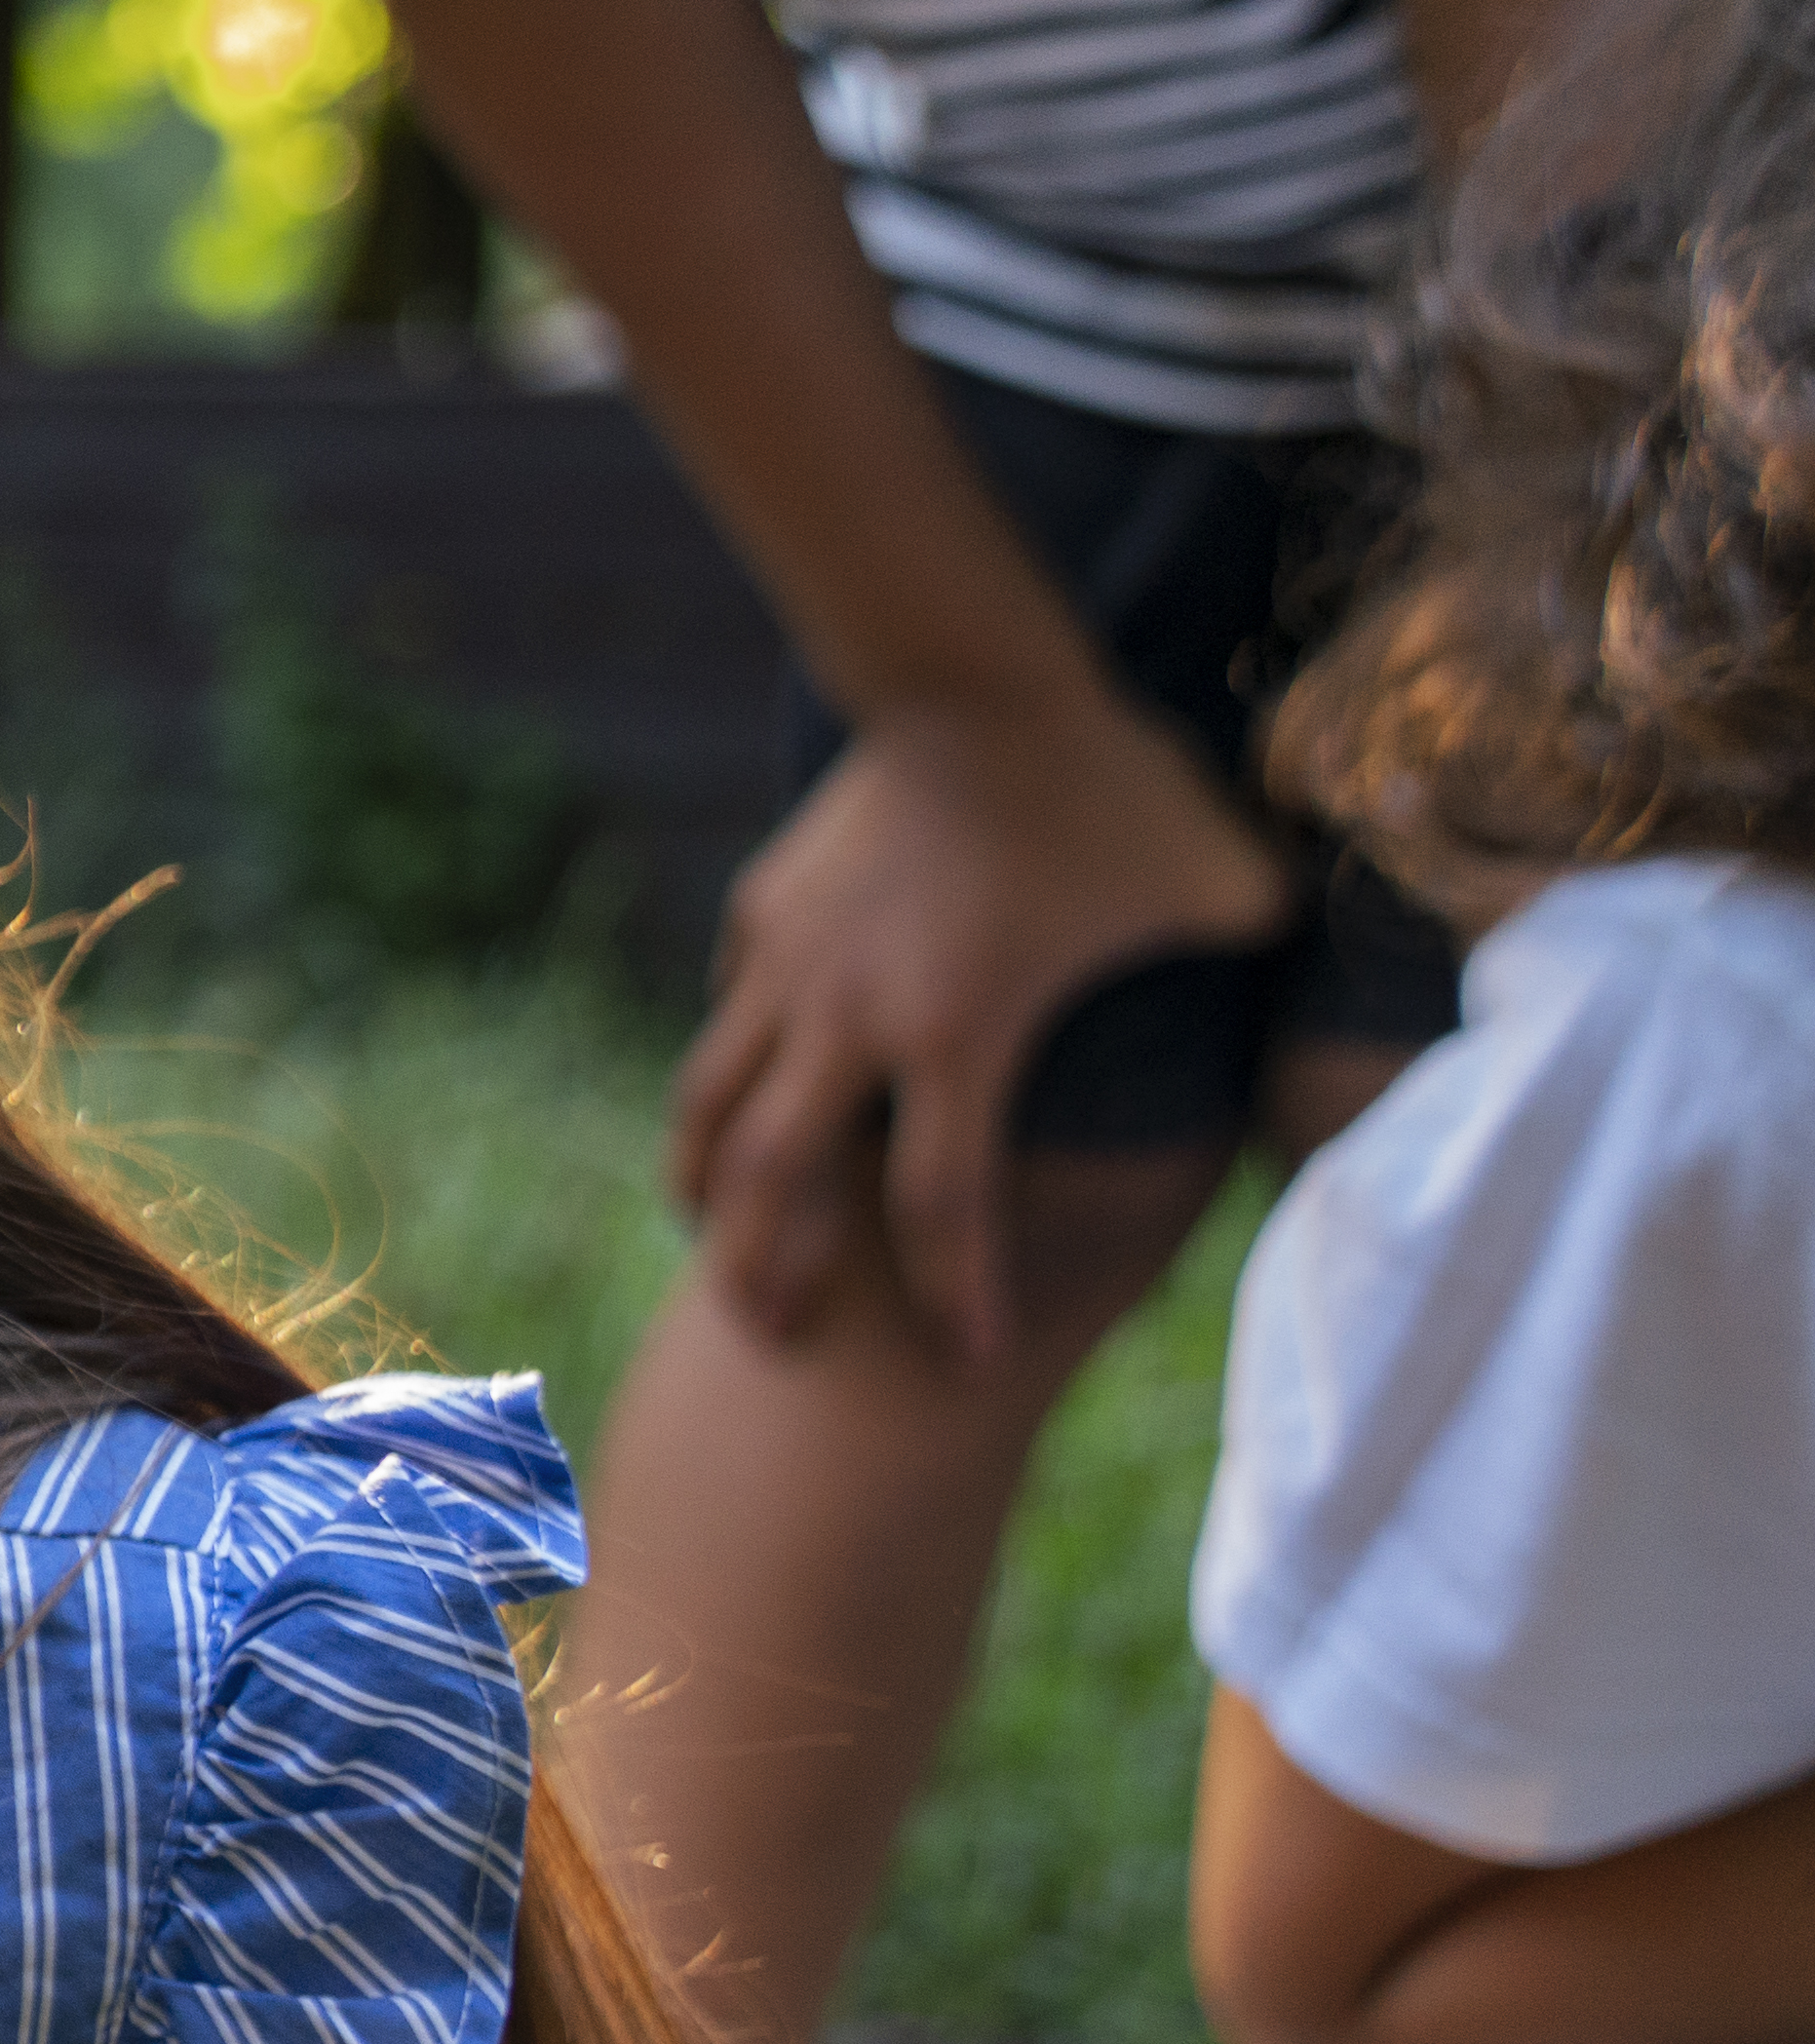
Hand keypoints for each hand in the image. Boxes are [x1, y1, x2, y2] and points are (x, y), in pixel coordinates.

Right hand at [669, 682, 1287, 1351]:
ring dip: (706, 1183)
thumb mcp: (1217, 882)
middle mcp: (853, 1018)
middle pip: (775, 1183)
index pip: (943, 1204)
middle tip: (775, 1336)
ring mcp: (790, 966)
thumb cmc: (1110, 784)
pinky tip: (747, 1090)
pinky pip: (733, 1014)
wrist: (975, 678)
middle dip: (767, 1272)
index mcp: (960, 1033)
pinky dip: (735, 1068)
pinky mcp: (761, 914)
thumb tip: (1337, 983)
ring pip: (714, 1103)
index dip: (958, 1294)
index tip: (972, 1364)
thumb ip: (1258, 946)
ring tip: (710, 1233)